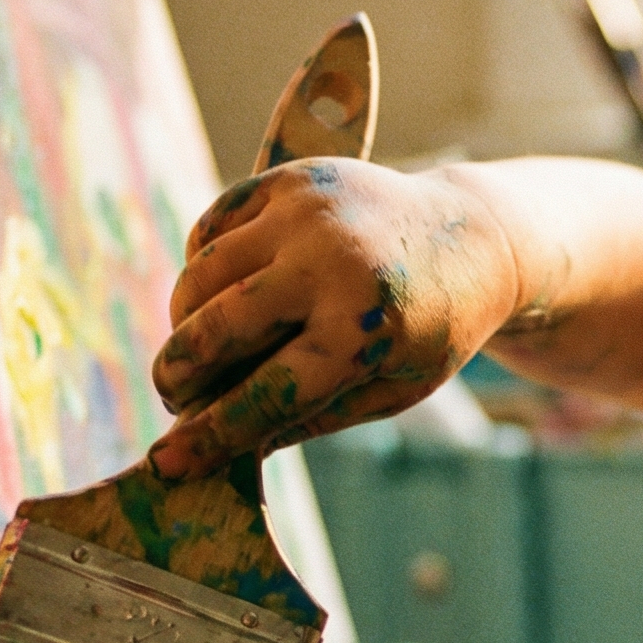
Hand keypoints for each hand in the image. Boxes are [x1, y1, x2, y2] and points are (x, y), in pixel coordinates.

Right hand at [146, 161, 514, 477]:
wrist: (475, 235)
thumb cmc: (430, 326)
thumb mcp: (392, 388)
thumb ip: (311, 417)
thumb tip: (224, 447)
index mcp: (364, 328)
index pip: (267, 391)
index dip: (211, 432)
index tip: (167, 462)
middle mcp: (331, 263)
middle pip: (219, 328)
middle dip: (180, 374)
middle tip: (175, 397)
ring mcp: (307, 212)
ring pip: (202, 275)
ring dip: (185, 321)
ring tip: (202, 348)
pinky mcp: (291, 180)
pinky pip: (212, 228)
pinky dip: (203, 267)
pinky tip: (223, 292)